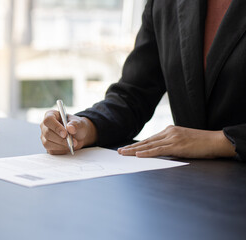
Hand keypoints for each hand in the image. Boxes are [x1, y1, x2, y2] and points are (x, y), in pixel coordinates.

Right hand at [40, 110, 96, 154]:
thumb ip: (75, 124)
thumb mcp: (79, 122)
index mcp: (51, 115)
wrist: (79, 135)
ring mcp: (44, 136)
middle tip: (72, 141)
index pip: (48, 120)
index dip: (56, 127)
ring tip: (72, 144)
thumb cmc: (76, 126)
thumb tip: (70, 128)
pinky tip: (68, 147)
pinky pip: (51, 150)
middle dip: (61, 139)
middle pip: (47, 133)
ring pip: (47, 143)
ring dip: (61, 145)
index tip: (65, 134)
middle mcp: (45, 125)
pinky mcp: (47, 146)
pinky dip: (61, 150)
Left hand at [118, 125, 235, 158]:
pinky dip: (146, 153)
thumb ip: (171, 144)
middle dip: (131, 147)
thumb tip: (160, 151)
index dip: (137, 144)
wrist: (216, 141)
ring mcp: (172, 138)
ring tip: (123, 153)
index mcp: (170, 131)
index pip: (150, 139)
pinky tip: (137, 155)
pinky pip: (158, 150)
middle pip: (146, 141)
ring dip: (134, 150)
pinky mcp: (176, 146)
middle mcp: (169, 132)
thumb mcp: (183, 141)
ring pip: (149, 145)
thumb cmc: (202, 144)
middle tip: (119, 151)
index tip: (126, 148)